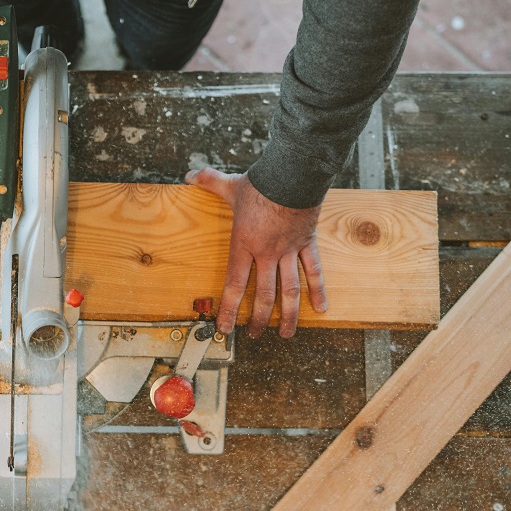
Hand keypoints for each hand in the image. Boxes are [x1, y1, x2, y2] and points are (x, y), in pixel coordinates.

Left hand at [185, 167, 327, 337]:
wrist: (294, 175)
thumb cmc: (261, 183)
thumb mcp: (230, 185)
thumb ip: (208, 182)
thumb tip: (189, 174)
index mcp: (244, 244)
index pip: (235, 284)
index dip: (230, 309)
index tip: (226, 328)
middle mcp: (266, 253)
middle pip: (264, 295)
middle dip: (260, 319)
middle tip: (255, 336)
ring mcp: (289, 250)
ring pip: (289, 290)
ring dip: (289, 315)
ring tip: (287, 335)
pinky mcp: (307, 243)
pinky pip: (313, 271)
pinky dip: (318, 290)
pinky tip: (321, 309)